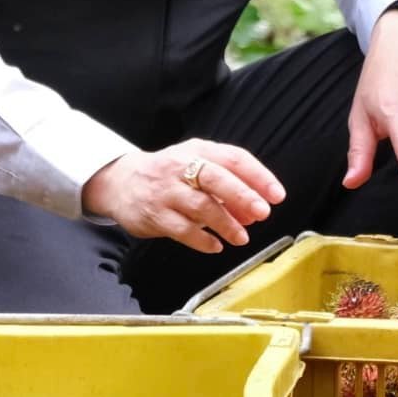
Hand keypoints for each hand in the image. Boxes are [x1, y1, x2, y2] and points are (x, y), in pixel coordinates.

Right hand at [80, 139, 286, 254]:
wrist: (120, 181)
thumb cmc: (169, 173)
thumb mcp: (196, 166)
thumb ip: (226, 186)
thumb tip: (255, 211)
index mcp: (198, 150)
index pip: (233, 157)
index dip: (258, 176)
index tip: (277, 194)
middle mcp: (181, 167)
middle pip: (215, 178)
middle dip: (242, 196)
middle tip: (262, 213)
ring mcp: (166, 191)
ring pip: (200, 207)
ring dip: (225, 224)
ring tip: (241, 237)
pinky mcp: (153, 215)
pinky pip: (182, 230)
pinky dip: (202, 240)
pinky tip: (215, 246)